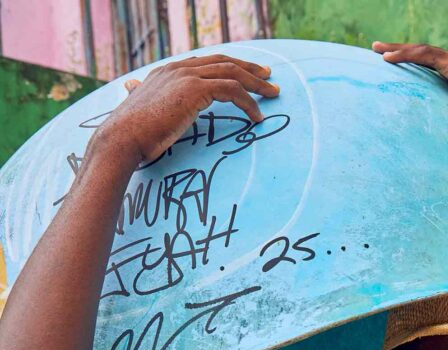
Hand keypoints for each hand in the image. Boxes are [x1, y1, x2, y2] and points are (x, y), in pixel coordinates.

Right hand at [95, 54, 280, 164]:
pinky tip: (257, 117)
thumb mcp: (138, 110)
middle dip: (249, 69)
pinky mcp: (194, 89)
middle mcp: (177, 69)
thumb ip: (141, 97)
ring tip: (273, 96)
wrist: (122, 138)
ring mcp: (186, 76)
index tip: (248, 75)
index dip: (230, 66)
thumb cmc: (131, 135)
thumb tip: (131, 90)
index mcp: (167, 72)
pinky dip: (248, 102)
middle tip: (269, 78)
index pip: (206, 62)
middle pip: (223, 61)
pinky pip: (232, 90)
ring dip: (256, 84)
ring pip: (232, 72)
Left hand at [372, 41, 447, 138]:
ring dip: (397, 50)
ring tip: (377, 50)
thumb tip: (430, 127)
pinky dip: (407, 56)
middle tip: (376, 49)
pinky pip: (426, 57)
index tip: (390, 65)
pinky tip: (390, 58)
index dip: (409, 64)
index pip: (427, 67)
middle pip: (420, 55)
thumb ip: (447, 117)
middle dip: (398, 51)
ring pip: (420, 52)